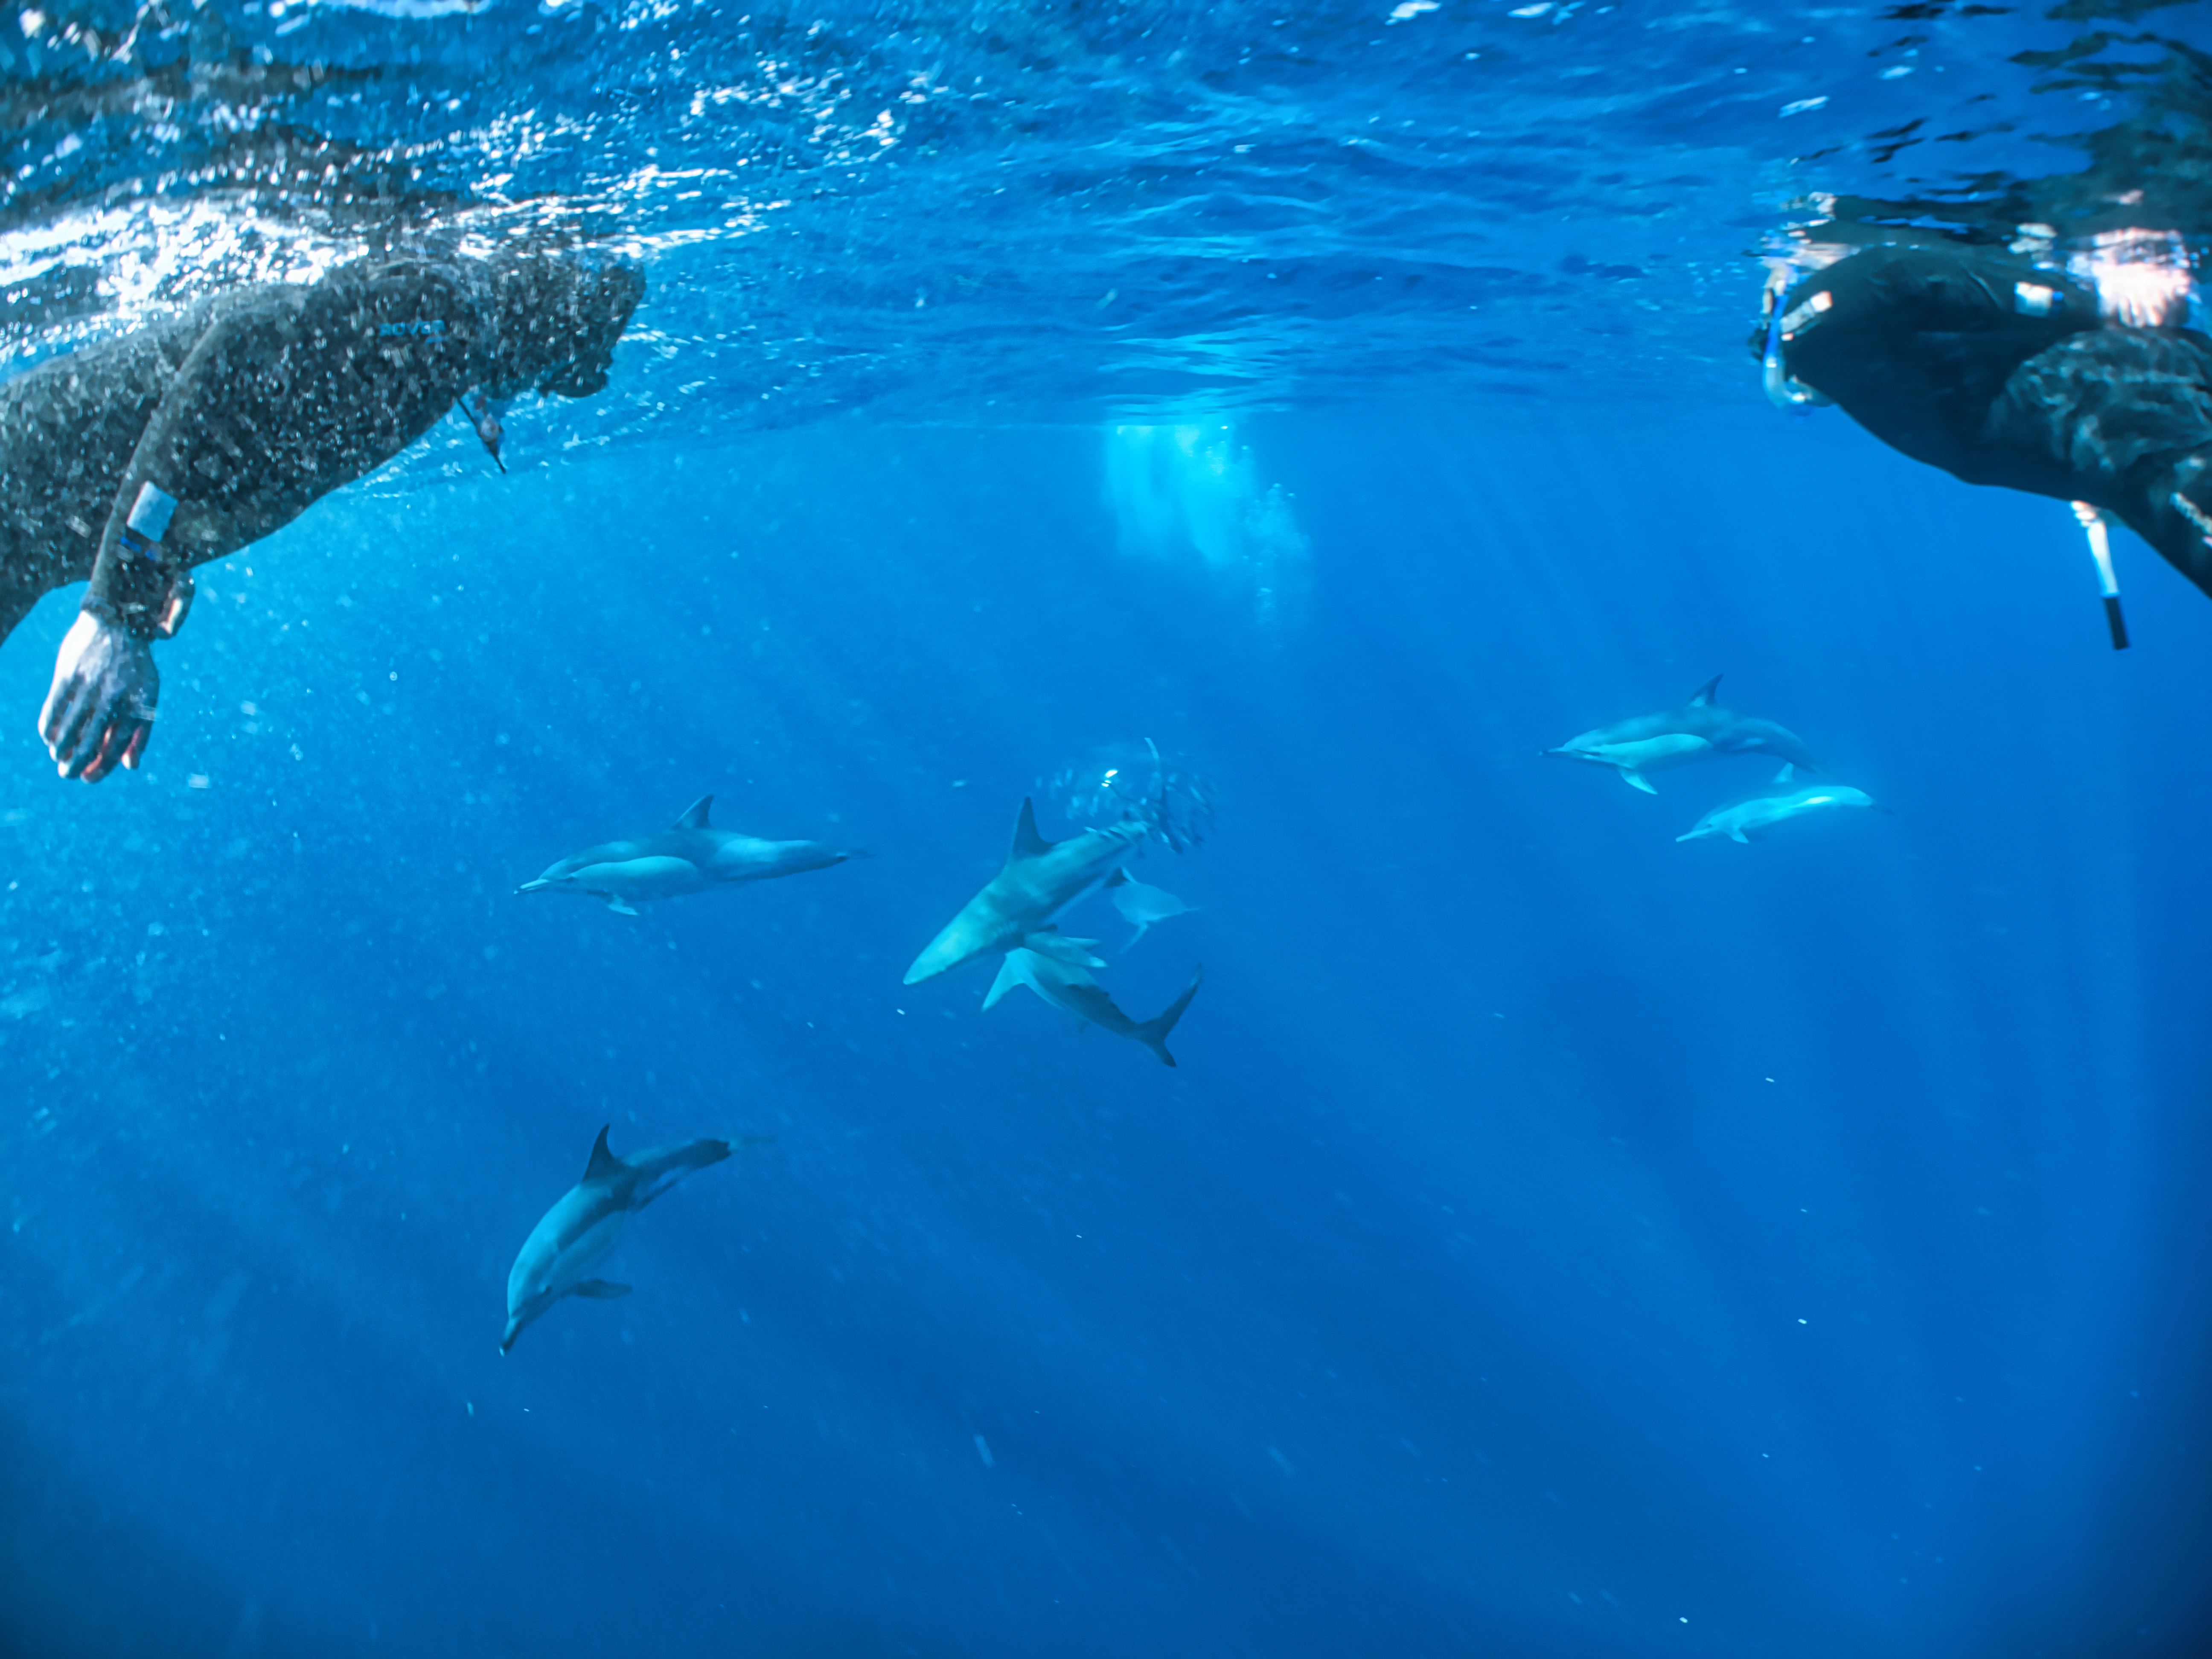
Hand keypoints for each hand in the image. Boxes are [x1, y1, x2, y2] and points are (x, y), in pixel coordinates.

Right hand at [39, 609, 157, 781]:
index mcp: (136, 705)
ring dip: (60, 750)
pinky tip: (48, 738)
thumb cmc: (135, 668)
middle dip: (74, 765)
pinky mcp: (67, 675)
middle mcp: (112, 699)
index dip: (100, 768)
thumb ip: (141, 732)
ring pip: (68, 731)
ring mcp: (88, 687)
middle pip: (89, 743)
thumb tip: (129, 767)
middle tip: (66, 774)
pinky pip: (52, 710)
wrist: (118, 624)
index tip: (87, 778)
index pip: (116, 747)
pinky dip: (48, 729)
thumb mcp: (148, 696)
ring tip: (58, 757)